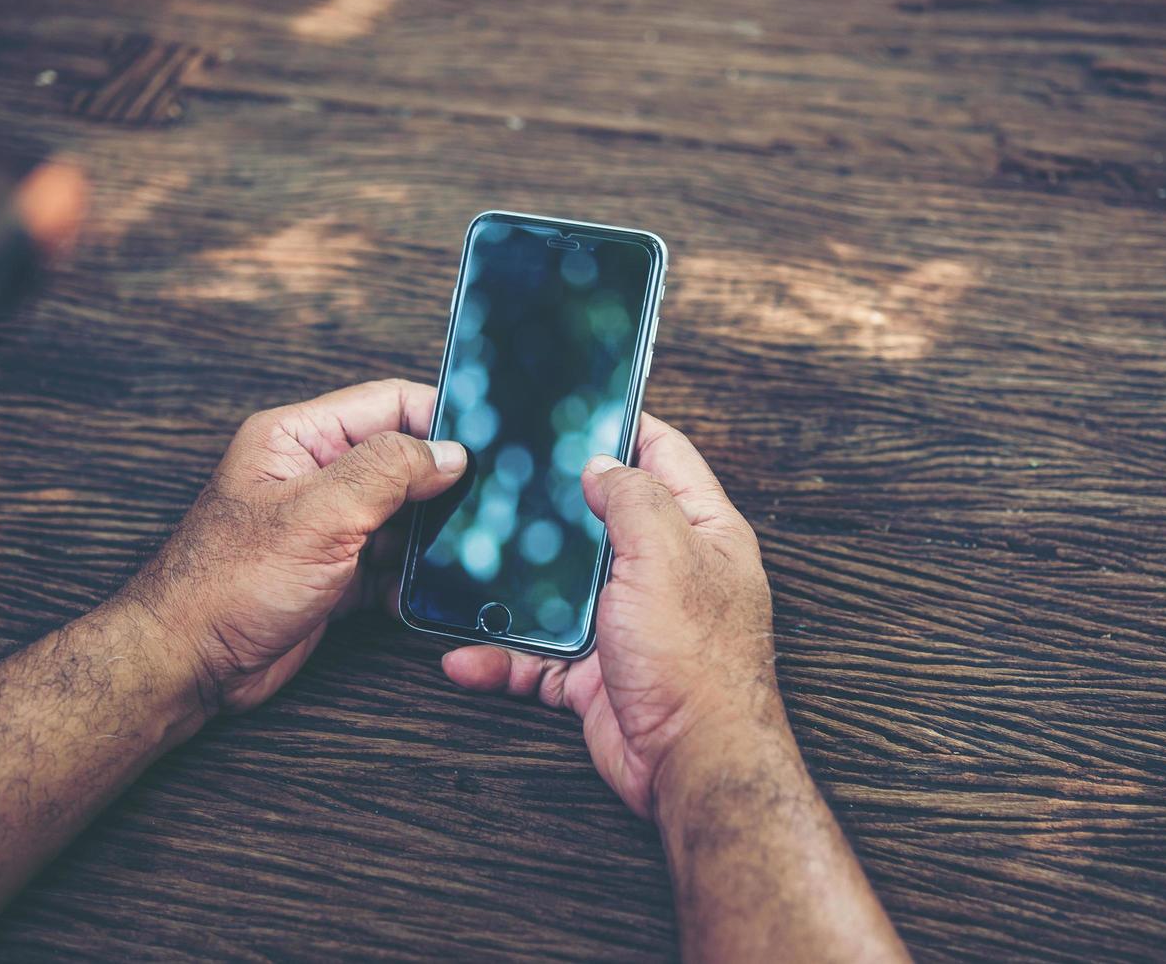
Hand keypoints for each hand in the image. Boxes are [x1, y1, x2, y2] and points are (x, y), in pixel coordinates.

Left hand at [122, 379, 466, 714]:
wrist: (188, 665)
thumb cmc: (227, 583)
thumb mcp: (318, 513)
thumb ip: (388, 472)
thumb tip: (449, 452)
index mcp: (299, 438)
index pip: (388, 402)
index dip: (438, 419)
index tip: (484, 445)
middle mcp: (314, 475)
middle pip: (402, 461)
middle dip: (440, 486)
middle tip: (479, 507)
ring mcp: (325, 526)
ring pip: (402, 517)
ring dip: (428, 541)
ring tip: (450, 556)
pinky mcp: (333, 574)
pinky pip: (390, 567)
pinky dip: (408, 582)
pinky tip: (415, 596)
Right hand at [441, 415, 784, 818]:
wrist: (692, 764)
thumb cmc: (697, 661)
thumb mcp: (666, 553)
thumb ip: (633, 497)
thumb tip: (600, 464)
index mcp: (701, 531)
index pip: (663, 454)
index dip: (622, 425)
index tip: (576, 402)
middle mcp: (667, 571)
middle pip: (601, 518)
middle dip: (551, 504)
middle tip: (501, 475)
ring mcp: (627, 622)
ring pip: (558, 589)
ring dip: (511, 588)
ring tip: (463, 569)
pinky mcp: (595, 672)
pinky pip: (536, 656)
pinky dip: (500, 657)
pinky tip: (464, 655)